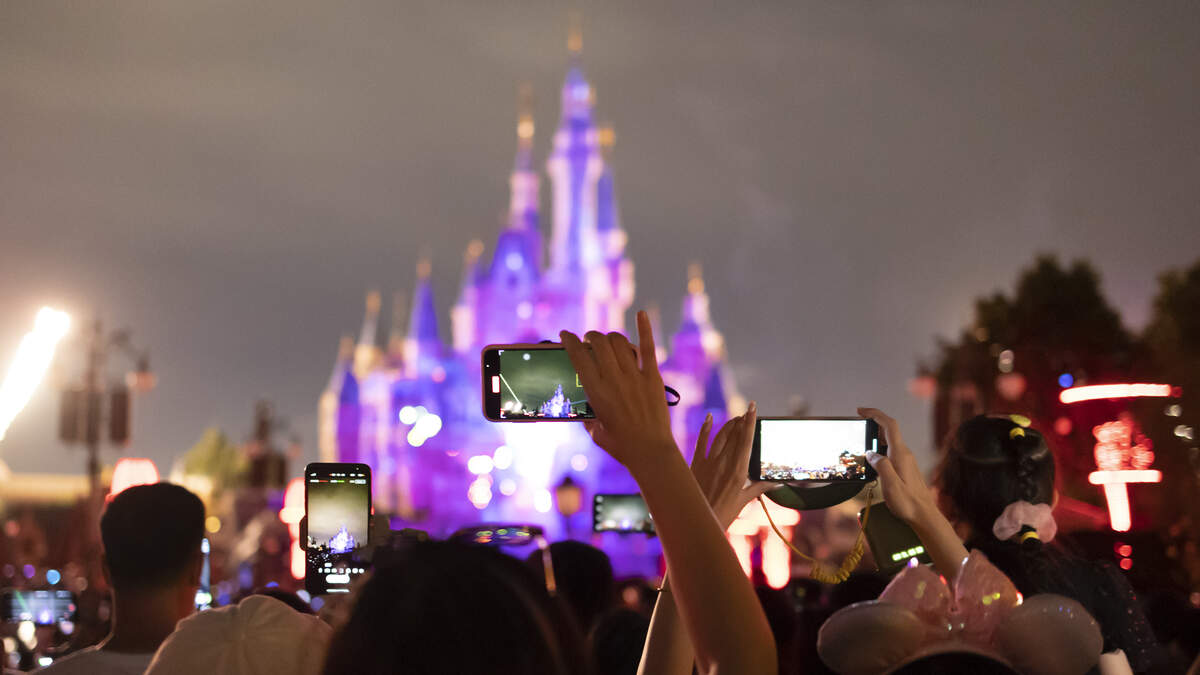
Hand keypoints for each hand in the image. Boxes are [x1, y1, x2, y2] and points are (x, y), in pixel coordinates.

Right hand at [561, 311, 675, 473]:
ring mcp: (635, 376)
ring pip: (619, 342)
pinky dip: (645, 328)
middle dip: (591, 337)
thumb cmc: (620, 445)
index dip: (569, 341)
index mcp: (596, 391)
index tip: (565, 334)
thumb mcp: (594, 430)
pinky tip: (642, 313)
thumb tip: (584, 403)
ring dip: (610, 337)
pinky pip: (648, 347)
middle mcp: (614, 379)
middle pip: (599, 343)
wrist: (650, 452)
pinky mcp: (653, 378)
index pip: (578, 357)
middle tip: (590, 340)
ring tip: (607, 341)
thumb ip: (587, 413)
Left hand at [691, 404, 774, 528]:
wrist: (698, 520)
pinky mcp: (696, 463)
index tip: (753, 408)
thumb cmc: (724, 513)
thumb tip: (777, 483)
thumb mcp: (744, 501)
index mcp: (738, 470)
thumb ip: (760, 488)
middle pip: (734, 435)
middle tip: (746, 412)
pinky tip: (709, 417)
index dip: (750, 422)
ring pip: (720, 435)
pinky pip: (701, 441)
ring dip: (728, 424)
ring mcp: (708, 461)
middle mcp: (724, 462)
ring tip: (736, 418)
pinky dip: (705, 428)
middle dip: (741, 421)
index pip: (746, 440)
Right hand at [857, 407, 936, 524]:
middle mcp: (904, 454)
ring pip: (889, 441)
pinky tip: (872, 460)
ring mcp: (905, 460)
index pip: (889, 425)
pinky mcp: (905, 467)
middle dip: (873, 423)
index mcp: (900, 454)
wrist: (924, 514)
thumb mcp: (891, 484)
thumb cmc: (908, 502)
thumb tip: (872, 453)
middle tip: (858, 425)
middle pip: (889, 430)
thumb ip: (881, 465)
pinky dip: (879, 449)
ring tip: (862, 443)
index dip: (875, 414)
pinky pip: (891, 451)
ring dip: (875, 437)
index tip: (861, 411)